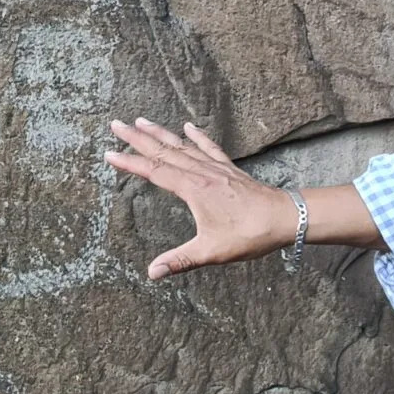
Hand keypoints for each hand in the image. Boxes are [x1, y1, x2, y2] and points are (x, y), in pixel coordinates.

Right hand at [105, 118, 297, 279]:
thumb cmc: (249, 234)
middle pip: (163, 151)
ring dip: (159, 133)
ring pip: (182, 146)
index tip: (109, 154)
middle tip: (116, 124)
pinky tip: (188, 126)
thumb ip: (180, 260)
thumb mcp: (211, 251)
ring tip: (141, 121)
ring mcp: (214, 168)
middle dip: (137, 138)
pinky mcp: (228, 169)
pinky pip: (208, 147)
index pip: (154, 172)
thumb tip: (152, 272)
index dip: (129, 163)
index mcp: (192, 189)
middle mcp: (200, 173)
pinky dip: (197, 136)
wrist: (285, 218)